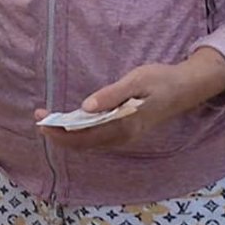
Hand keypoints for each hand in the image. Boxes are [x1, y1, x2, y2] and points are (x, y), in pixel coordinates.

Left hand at [35, 48, 224, 151]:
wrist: (186, 87)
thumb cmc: (160, 80)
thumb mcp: (135, 81)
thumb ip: (110, 95)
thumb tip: (85, 108)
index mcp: (124, 127)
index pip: (84, 138)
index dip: (60, 133)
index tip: (41, 122)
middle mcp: (122, 136)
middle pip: (83, 143)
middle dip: (59, 134)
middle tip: (39, 116)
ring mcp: (125, 135)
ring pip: (90, 142)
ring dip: (68, 133)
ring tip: (49, 118)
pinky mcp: (126, 130)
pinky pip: (97, 137)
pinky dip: (80, 131)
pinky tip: (71, 120)